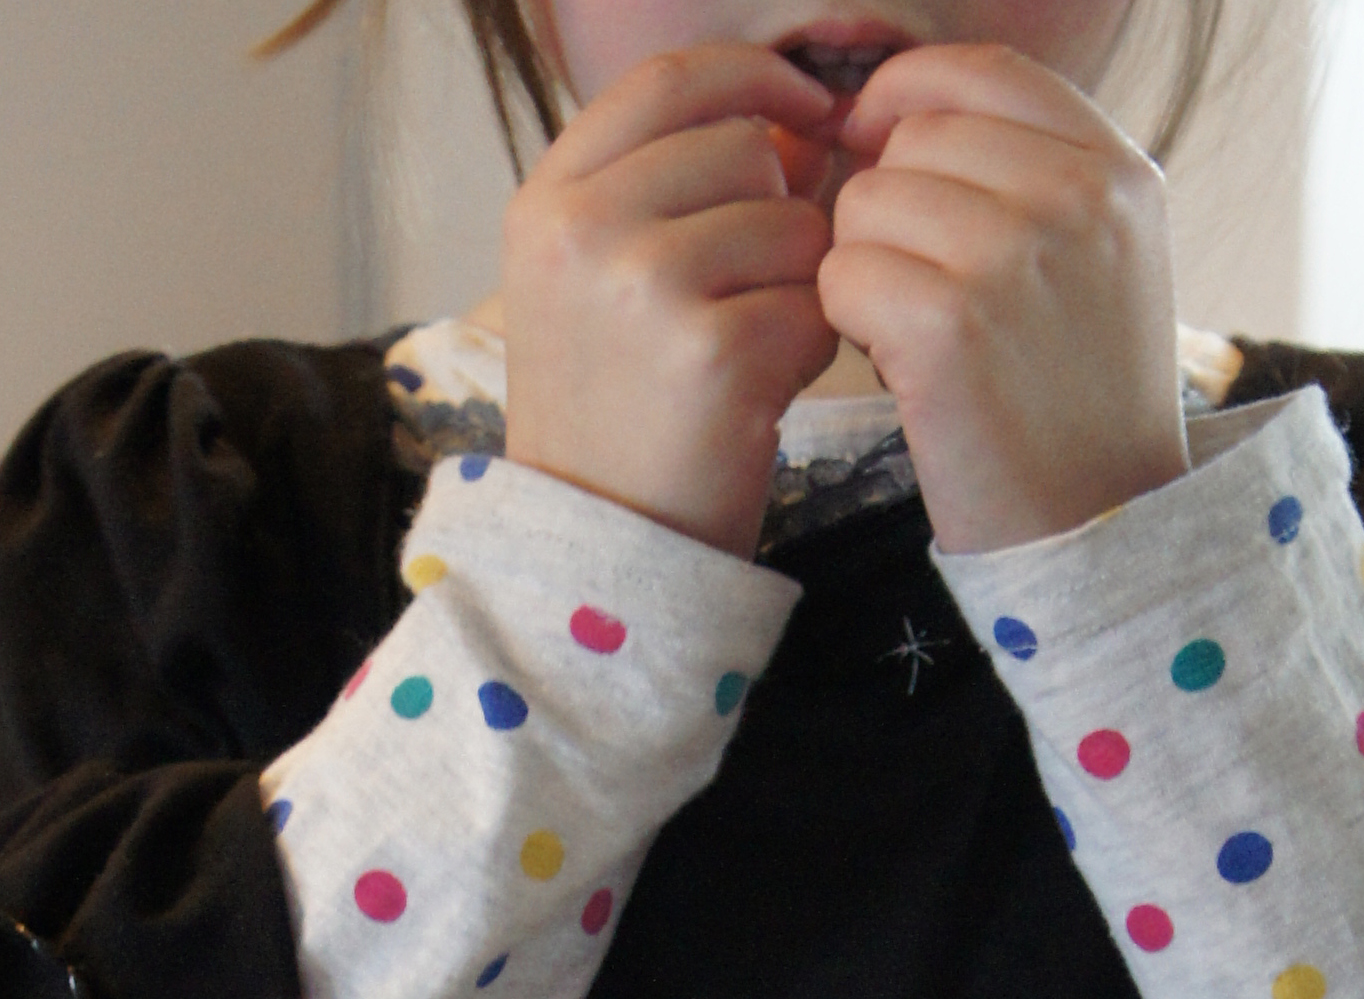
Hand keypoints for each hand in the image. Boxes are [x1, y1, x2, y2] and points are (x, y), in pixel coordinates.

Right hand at [501, 45, 845, 558]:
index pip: (672, 77)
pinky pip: (814, 305)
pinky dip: (807, 351)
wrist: (596, 556)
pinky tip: (759, 398)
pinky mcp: (712, 353)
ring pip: (792, 225)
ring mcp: (644, 287)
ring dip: (795, 288)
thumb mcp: (593, 282)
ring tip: (742, 357)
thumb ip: (668, 188)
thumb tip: (798, 126)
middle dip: (776, 212)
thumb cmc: (614, 419)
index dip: (754, 77)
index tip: (807, 104)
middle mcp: (584, 229)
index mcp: (549, 200)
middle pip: (745, 148)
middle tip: (743, 298)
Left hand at [818, 43, 1185, 554]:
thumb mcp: (1099, 264)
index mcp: (1118, 171)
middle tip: (930, 297)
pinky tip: (901, 370)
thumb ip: (1028, 172)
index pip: (981, 72)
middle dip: (892, 209)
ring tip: (925, 340)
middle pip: (912, 137)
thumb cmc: (1079, 405)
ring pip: (866, 203)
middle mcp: (1076, 197)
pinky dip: (849, 324)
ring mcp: (1015, 255)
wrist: (1104, 534)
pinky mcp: (950, 324)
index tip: (881, 148)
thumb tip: (889, 112)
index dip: (909, 97)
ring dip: (868, 270)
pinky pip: (842, 274)